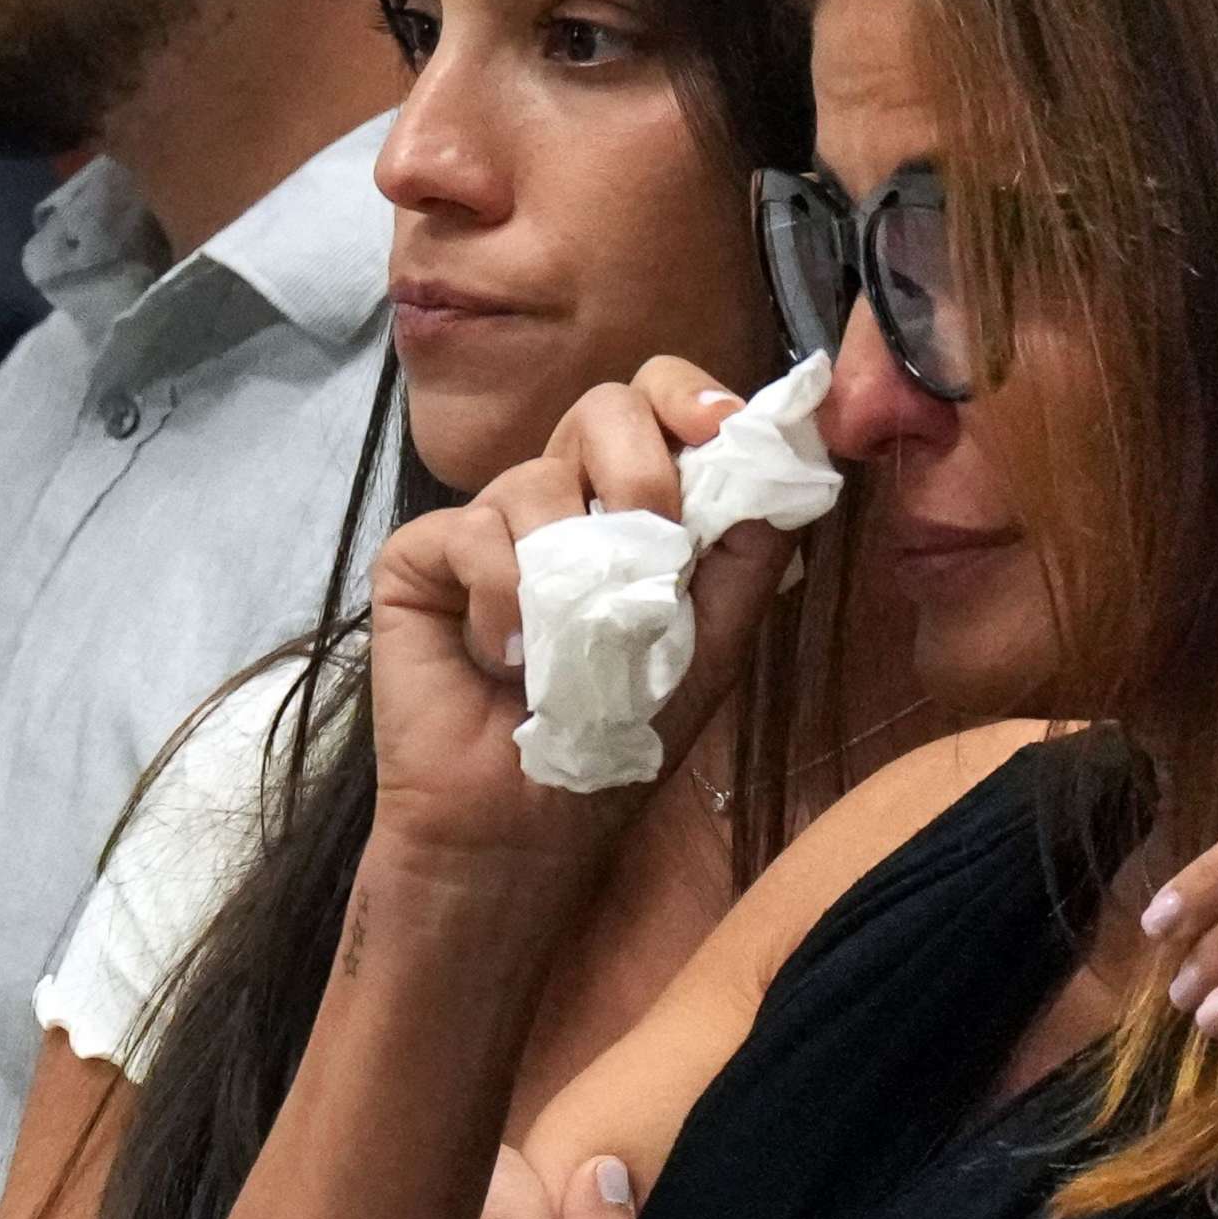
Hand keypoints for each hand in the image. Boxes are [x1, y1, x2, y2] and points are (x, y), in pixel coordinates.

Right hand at [368, 357, 793, 871]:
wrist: (529, 820)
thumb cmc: (621, 733)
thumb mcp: (715, 638)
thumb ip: (752, 549)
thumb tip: (796, 456)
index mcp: (636, 504)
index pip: (659, 402)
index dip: (689, 398)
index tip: (720, 428)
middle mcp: (564, 497)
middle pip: (602, 406)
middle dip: (642, 472)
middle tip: (651, 548)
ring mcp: (489, 522)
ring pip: (537, 477)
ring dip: (572, 574)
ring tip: (568, 651)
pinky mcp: (421, 556)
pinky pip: (471, 531)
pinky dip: (503, 601)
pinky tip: (507, 659)